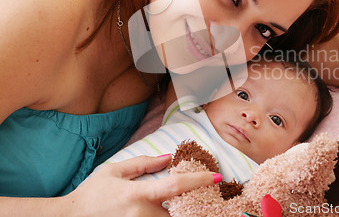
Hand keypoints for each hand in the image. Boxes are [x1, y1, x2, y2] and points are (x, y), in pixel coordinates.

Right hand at [63, 155, 218, 216]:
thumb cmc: (91, 194)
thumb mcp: (114, 171)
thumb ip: (143, 164)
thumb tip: (167, 157)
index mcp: (138, 194)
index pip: (175, 186)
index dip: (199, 181)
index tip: (217, 177)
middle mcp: (141, 215)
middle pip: (181, 213)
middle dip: (198, 206)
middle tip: (214, 199)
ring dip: (187, 213)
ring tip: (201, 205)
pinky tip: (182, 211)